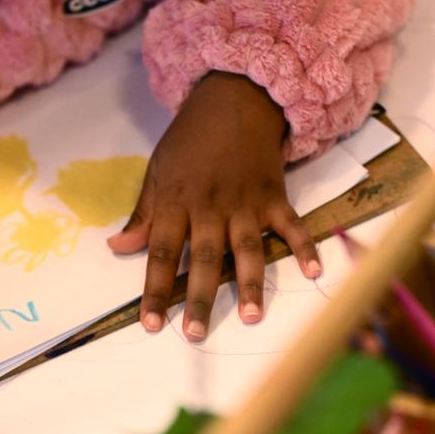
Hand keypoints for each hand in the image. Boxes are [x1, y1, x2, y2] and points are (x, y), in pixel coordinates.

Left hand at [108, 72, 320, 340]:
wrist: (233, 99)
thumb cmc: (190, 140)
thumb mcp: (157, 172)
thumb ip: (143, 214)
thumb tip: (119, 249)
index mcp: (176, 203)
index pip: (162, 253)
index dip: (156, 290)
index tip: (151, 324)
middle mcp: (210, 207)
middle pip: (204, 259)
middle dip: (200, 298)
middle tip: (196, 334)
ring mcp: (246, 203)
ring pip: (247, 249)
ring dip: (250, 284)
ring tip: (251, 317)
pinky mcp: (274, 196)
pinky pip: (291, 225)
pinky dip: (304, 246)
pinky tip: (315, 271)